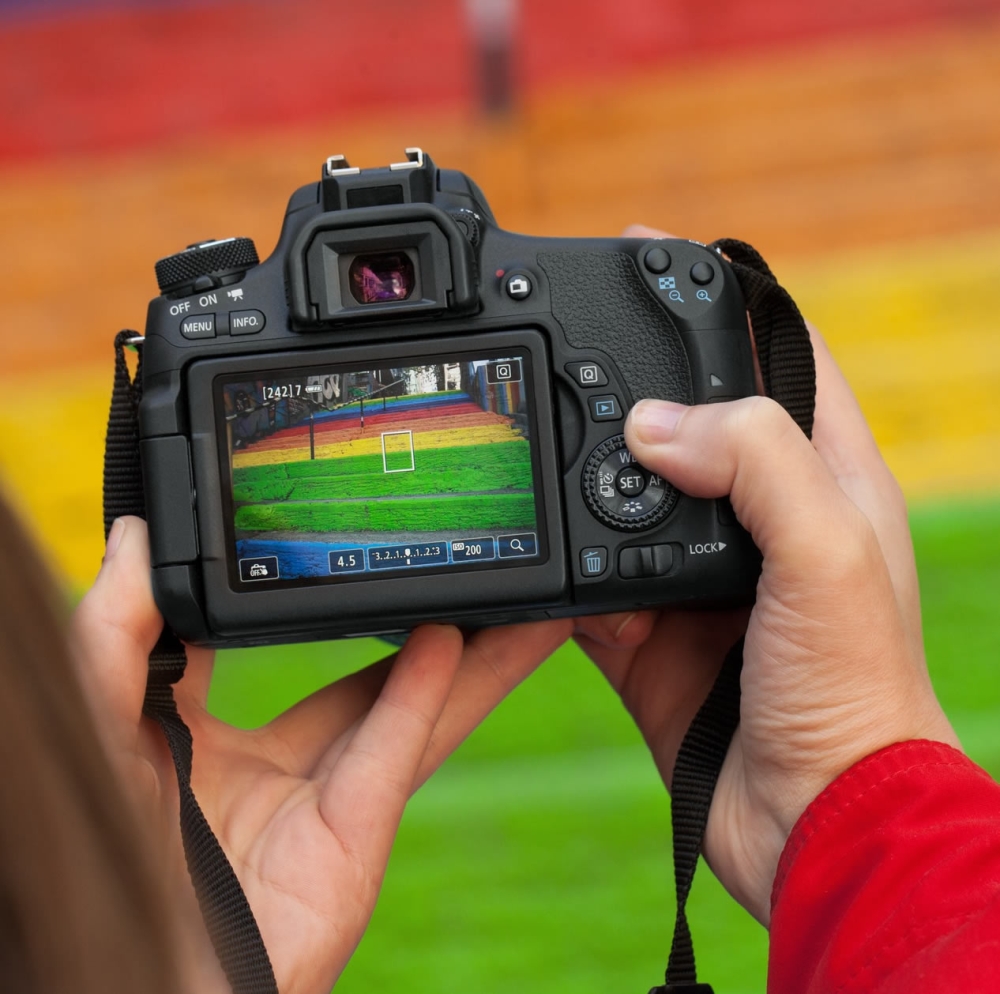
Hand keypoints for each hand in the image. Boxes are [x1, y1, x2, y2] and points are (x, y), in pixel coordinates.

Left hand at [72, 518, 571, 993]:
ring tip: (521, 605)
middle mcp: (288, 769)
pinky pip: (389, 756)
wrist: (126, 978)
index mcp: (226, 743)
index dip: (336, 602)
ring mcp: (326, 806)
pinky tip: (450, 645)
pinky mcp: (350, 842)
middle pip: (380, 678)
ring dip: (473, 658)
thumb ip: (113, 634)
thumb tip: (136, 539)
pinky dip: (420, 700)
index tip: (368, 550)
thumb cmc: (96, 863)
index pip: (296, 653)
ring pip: (414, 712)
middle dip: (436, 626)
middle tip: (475, 571)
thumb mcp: (95, 727)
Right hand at [576, 307, 959, 923]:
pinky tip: (537, 555)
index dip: (723, 301)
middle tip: (571, 353)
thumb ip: (755, 464)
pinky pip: (588, 583)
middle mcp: (759, 520)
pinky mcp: (650, 633)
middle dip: (631, 389)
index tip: (657, 260)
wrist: (816, 825)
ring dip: (586, 484)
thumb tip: (651, 423)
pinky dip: (560, 571)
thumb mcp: (827, 553)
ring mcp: (700, 577)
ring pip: (625, 502)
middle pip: (688, 422)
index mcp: (823, 480)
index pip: (777, 356)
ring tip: (541, 451)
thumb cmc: (857, 692)